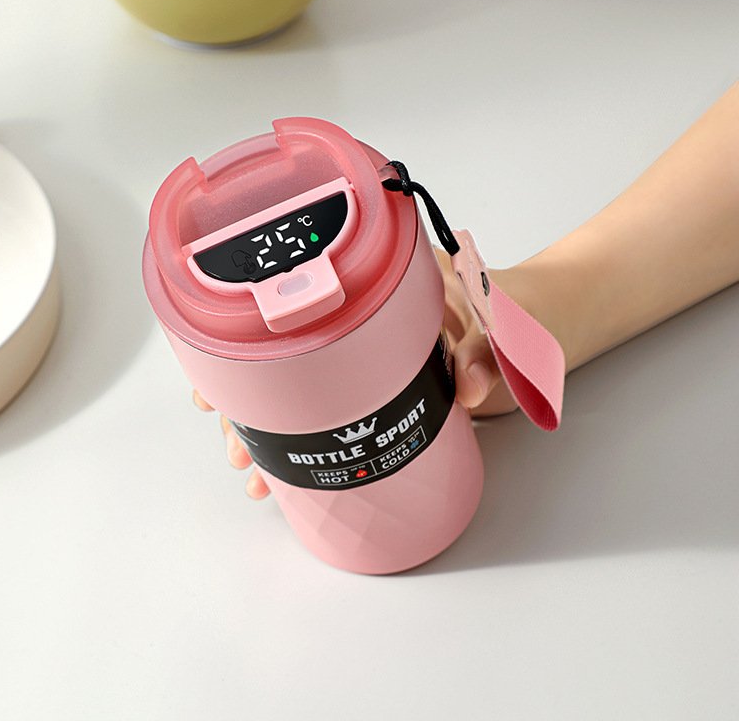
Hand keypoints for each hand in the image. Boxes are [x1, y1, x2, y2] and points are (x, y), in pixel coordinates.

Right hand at [194, 248, 525, 499]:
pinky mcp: (394, 393)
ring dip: (280, 436)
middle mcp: (365, 327)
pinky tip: (294, 474)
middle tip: (237, 450)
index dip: (254, 353)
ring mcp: (376, 363)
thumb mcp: (504, 320)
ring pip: (311, 397)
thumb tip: (466, 390)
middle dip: (256, 410)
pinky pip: (347, 419)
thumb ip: (486, 352)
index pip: (298, 319)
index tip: (217, 388)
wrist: (550, 320)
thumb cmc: (523, 303)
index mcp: (380, 290)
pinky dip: (320, 445)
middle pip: (292, 366)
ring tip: (256, 477)